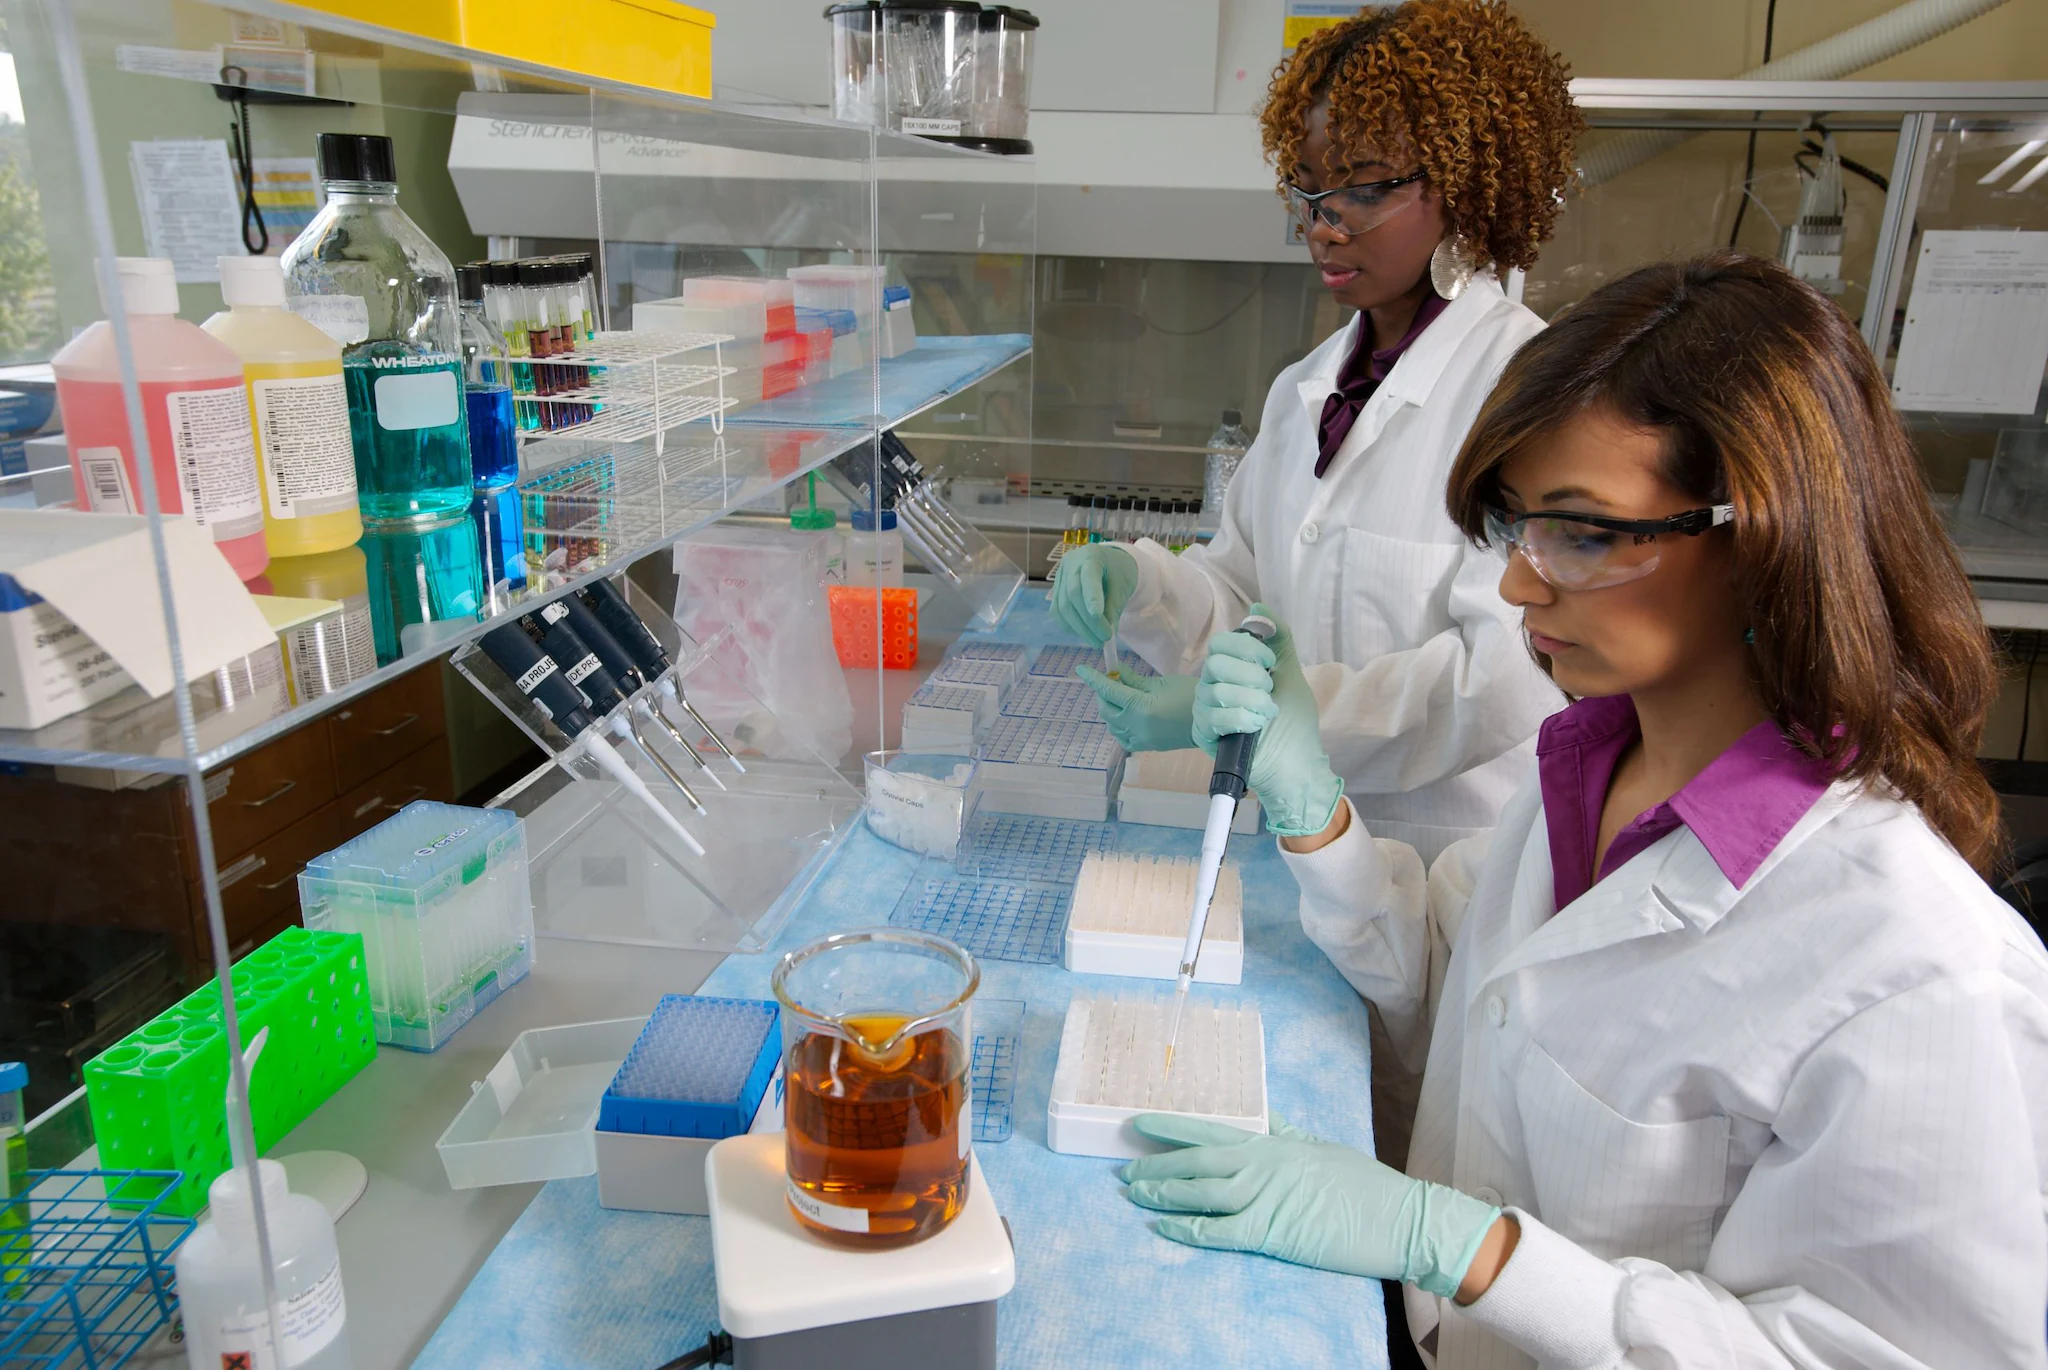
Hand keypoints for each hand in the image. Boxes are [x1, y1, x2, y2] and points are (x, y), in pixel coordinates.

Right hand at [1050, 544, 1138, 646]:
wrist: (1110, 563)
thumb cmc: (1119, 572)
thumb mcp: (1123, 587)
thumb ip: (1114, 608)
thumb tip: (1108, 634)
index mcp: (1091, 556)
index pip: (1088, 577)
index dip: (1091, 598)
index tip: (1098, 618)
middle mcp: (1071, 563)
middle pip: (1073, 595)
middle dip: (1088, 622)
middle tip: (1103, 640)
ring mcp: (1060, 576)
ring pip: (1062, 606)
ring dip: (1079, 628)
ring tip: (1096, 642)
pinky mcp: (1055, 589)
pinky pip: (1057, 611)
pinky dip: (1069, 626)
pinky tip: (1083, 633)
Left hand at [1075, 667, 1196, 752]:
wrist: (1209, 721)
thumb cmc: (1189, 696)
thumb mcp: (1160, 683)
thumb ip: (1133, 680)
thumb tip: (1114, 672)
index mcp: (1140, 707)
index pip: (1109, 690)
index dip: (1093, 678)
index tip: (1081, 669)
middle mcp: (1135, 726)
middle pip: (1105, 709)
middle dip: (1103, 693)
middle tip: (1112, 681)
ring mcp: (1139, 739)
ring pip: (1110, 723)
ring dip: (1110, 709)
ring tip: (1121, 698)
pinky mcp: (1144, 746)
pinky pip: (1121, 736)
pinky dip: (1117, 725)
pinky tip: (1126, 716)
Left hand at [1120, 1114, 1501, 1298]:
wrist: (1401, 1217)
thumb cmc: (1364, 1184)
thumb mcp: (1320, 1145)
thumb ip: (1286, 1131)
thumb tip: (1265, 1114)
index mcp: (1272, 1142)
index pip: (1209, 1129)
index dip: (1169, 1127)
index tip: (1138, 1123)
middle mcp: (1261, 1164)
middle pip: (1194, 1161)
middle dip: (1155, 1164)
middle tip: (1122, 1168)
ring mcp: (1265, 1196)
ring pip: (1199, 1193)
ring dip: (1162, 1193)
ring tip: (1133, 1195)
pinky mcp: (1273, 1231)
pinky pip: (1219, 1231)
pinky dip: (1188, 1229)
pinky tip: (1164, 1229)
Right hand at [1191, 606, 1342, 836]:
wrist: (1296, 764)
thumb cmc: (1294, 722)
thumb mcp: (1291, 673)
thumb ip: (1278, 638)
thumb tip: (1258, 610)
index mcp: (1232, 670)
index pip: (1221, 643)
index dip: (1246, 649)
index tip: (1269, 664)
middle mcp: (1213, 686)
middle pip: (1215, 663)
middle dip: (1250, 677)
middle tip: (1268, 693)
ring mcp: (1206, 710)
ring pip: (1216, 690)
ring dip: (1252, 701)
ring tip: (1267, 714)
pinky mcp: (1204, 734)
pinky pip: (1212, 716)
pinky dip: (1241, 718)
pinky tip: (1255, 727)